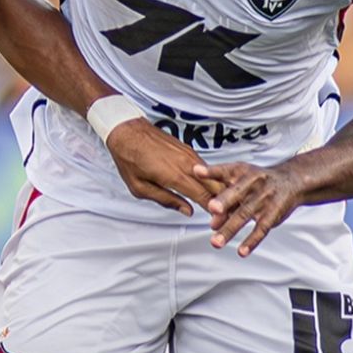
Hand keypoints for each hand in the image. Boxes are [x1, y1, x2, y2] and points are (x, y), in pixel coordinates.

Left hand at [105, 120, 222, 216]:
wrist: (127, 131)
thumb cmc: (129, 159)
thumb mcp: (140, 188)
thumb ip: (166, 200)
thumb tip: (187, 210)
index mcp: (174, 175)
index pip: (204, 197)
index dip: (215, 211)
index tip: (219, 222)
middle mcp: (186, 164)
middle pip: (215, 186)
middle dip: (224, 202)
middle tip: (226, 216)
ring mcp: (189, 155)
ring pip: (214, 176)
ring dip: (220, 191)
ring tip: (223, 205)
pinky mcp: (189, 150)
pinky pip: (206, 168)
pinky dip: (212, 179)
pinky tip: (212, 189)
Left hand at [193, 160, 306, 256]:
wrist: (290, 181)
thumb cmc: (258, 181)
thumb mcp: (240, 180)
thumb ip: (223, 198)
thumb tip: (212, 224)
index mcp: (241, 171)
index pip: (224, 170)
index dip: (210, 171)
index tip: (197, 171)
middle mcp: (252, 183)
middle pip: (236, 193)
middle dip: (224, 201)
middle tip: (212, 208)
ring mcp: (263, 199)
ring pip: (244, 215)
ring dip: (229, 229)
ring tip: (216, 242)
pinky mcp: (273, 213)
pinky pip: (262, 228)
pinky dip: (252, 241)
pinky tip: (242, 251)